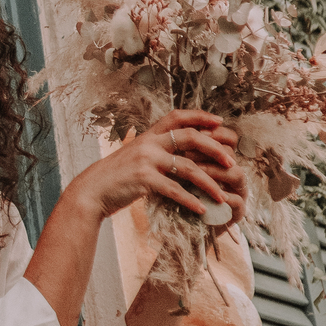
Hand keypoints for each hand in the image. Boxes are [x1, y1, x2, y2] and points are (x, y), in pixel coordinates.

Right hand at [70, 110, 244, 222]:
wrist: (92, 190)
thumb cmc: (117, 176)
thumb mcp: (136, 156)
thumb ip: (157, 151)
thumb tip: (182, 154)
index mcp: (149, 135)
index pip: (178, 116)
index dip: (201, 116)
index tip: (220, 122)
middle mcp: (149, 143)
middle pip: (190, 137)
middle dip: (215, 148)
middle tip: (232, 162)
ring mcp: (146, 160)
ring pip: (188, 167)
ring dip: (209, 182)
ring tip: (223, 195)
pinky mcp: (144, 180)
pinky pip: (175, 190)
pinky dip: (191, 201)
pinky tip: (202, 209)